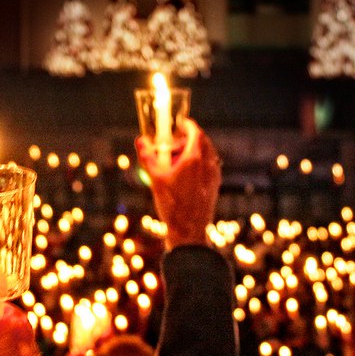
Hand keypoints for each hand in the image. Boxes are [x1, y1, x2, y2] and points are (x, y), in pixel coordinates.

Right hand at [136, 118, 221, 249]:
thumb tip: (140, 141)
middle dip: (191, 137)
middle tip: (177, 140)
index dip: (188, 125)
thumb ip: (148, 157)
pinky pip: (210, 166)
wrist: (189, 231)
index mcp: (194, 159)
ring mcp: (213, 176)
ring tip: (180, 157)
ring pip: (208, 154)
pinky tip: (187, 173)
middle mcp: (208, 165)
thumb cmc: (172, 206)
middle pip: (203, 141)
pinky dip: (200, 162)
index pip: (195, 132)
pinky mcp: (214, 186)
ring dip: (196, 150)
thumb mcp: (155, 179)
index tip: (180, 124)